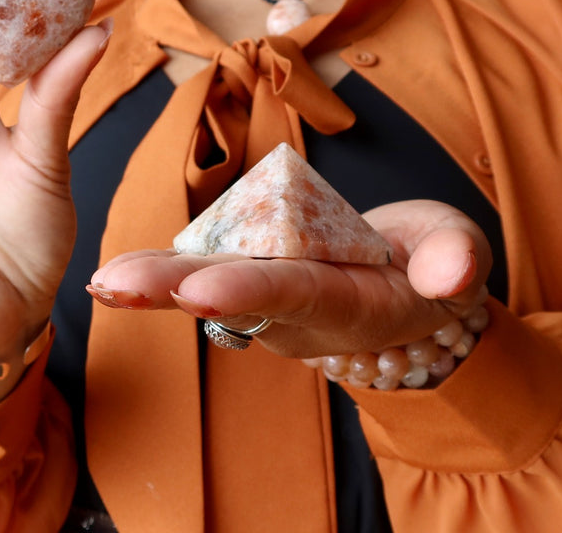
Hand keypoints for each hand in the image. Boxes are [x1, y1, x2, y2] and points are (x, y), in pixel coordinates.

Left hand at [89, 200, 490, 357]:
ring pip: (207, 285)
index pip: (296, 293)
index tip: (203, 289)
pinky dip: (159, 271)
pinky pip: (203, 270)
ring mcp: (272, 292)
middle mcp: (297, 306)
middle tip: (117, 286)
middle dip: (174, 290)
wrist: (408, 282)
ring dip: (154, 282)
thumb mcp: (458, 256)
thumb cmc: (432, 265)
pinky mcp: (255, 272)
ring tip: (103, 278)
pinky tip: (110, 275)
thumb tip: (450, 272)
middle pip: (233, 297)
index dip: (251, 290)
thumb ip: (455, 259)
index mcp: (348, 301)